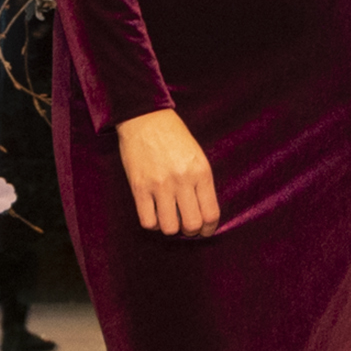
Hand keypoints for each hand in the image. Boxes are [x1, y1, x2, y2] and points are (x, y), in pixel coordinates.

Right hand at [118, 108, 219, 236]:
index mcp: (201, 172)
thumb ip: (202, 183)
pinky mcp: (139, 187)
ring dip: (171, 228)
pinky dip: (153, 223)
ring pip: (169, 227)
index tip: (205, 229)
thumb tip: (203, 213)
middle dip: (191, 231)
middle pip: (192, 224)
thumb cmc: (174, 137)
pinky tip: (155, 214)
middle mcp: (182, 180)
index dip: (209, 228)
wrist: (145, 119)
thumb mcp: (198, 156)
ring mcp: (159, 185)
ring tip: (170, 218)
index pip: (211, 214)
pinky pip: (148, 221)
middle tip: (187, 226)